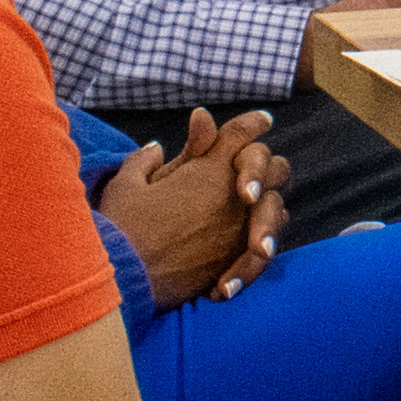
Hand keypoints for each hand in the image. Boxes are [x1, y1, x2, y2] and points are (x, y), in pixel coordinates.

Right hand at [94, 108, 289, 310]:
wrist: (128, 280)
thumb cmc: (122, 226)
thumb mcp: (130, 181)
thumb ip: (149, 159)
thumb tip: (160, 146)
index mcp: (208, 169)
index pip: (240, 134)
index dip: (252, 123)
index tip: (262, 120)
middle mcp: (233, 197)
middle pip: (272, 165)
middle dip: (264, 164)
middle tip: (248, 172)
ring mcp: (241, 231)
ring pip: (278, 208)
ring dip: (268, 204)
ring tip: (250, 209)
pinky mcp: (240, 263)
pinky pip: (267, 249)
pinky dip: (260, 241)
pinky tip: (247, 245)